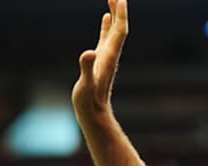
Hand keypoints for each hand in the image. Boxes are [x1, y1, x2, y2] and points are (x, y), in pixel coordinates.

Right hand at [72, 0, 128, 123]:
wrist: (93, 113)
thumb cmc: (88, 101)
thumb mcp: (86, 85)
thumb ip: (87, 68)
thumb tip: (88, 53)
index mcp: (109, 55)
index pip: (119, 30)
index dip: (121, 14)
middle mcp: (110, 53)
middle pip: (119, 26)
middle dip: (120, 8)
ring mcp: (106, 55)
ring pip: (113, 29)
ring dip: (115, 12)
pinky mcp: (99, 59)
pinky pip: (105, 36)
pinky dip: (106, 24)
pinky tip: (106, 16)